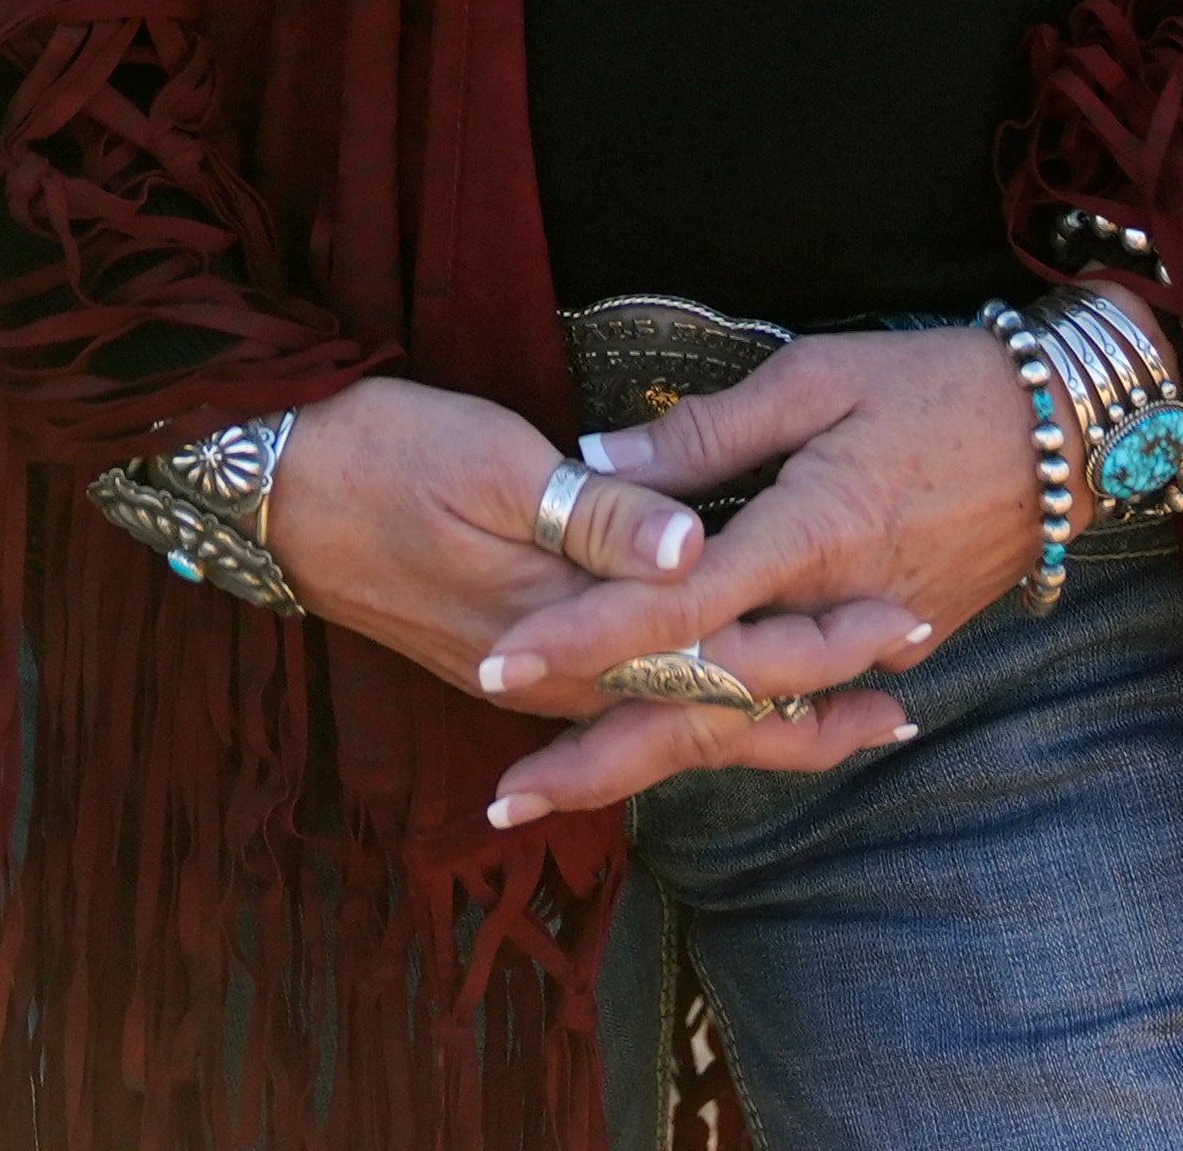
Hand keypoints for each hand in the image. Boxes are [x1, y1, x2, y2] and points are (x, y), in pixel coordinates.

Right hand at [267, 377, 924, 810]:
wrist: (274, 492)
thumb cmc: (383, 453)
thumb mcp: (493, 462)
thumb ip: (601, 515)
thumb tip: (695, 550)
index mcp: (568, 621)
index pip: (716, 652)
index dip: (815, 643)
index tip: (899, 623)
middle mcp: (558, 674)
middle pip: (707, 716)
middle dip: (810, 712)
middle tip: (907, 710)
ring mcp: (533, 681)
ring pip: (671, 728)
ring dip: (765, 730)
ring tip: (851, 728)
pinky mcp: (514, 668)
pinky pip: (628, 716)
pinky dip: (698, 721)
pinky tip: (732, 712)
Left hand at [465, 324, 1056, 821]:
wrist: (1069, 432)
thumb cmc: (935, 384)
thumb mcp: (815, 378)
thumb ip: (706, 432)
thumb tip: (595, 458)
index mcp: (806, 535)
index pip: (675, 607)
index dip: (584, 637)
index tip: (502, 660)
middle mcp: (832, 612)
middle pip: (700, 704)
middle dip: (598, 755)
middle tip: (503, 800)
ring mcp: (870, 646)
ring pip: (747, 724)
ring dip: (653, 760)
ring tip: (563, 788)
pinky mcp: (900, 656)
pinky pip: (803, 710)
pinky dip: (740, 738)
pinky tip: (676, 758)